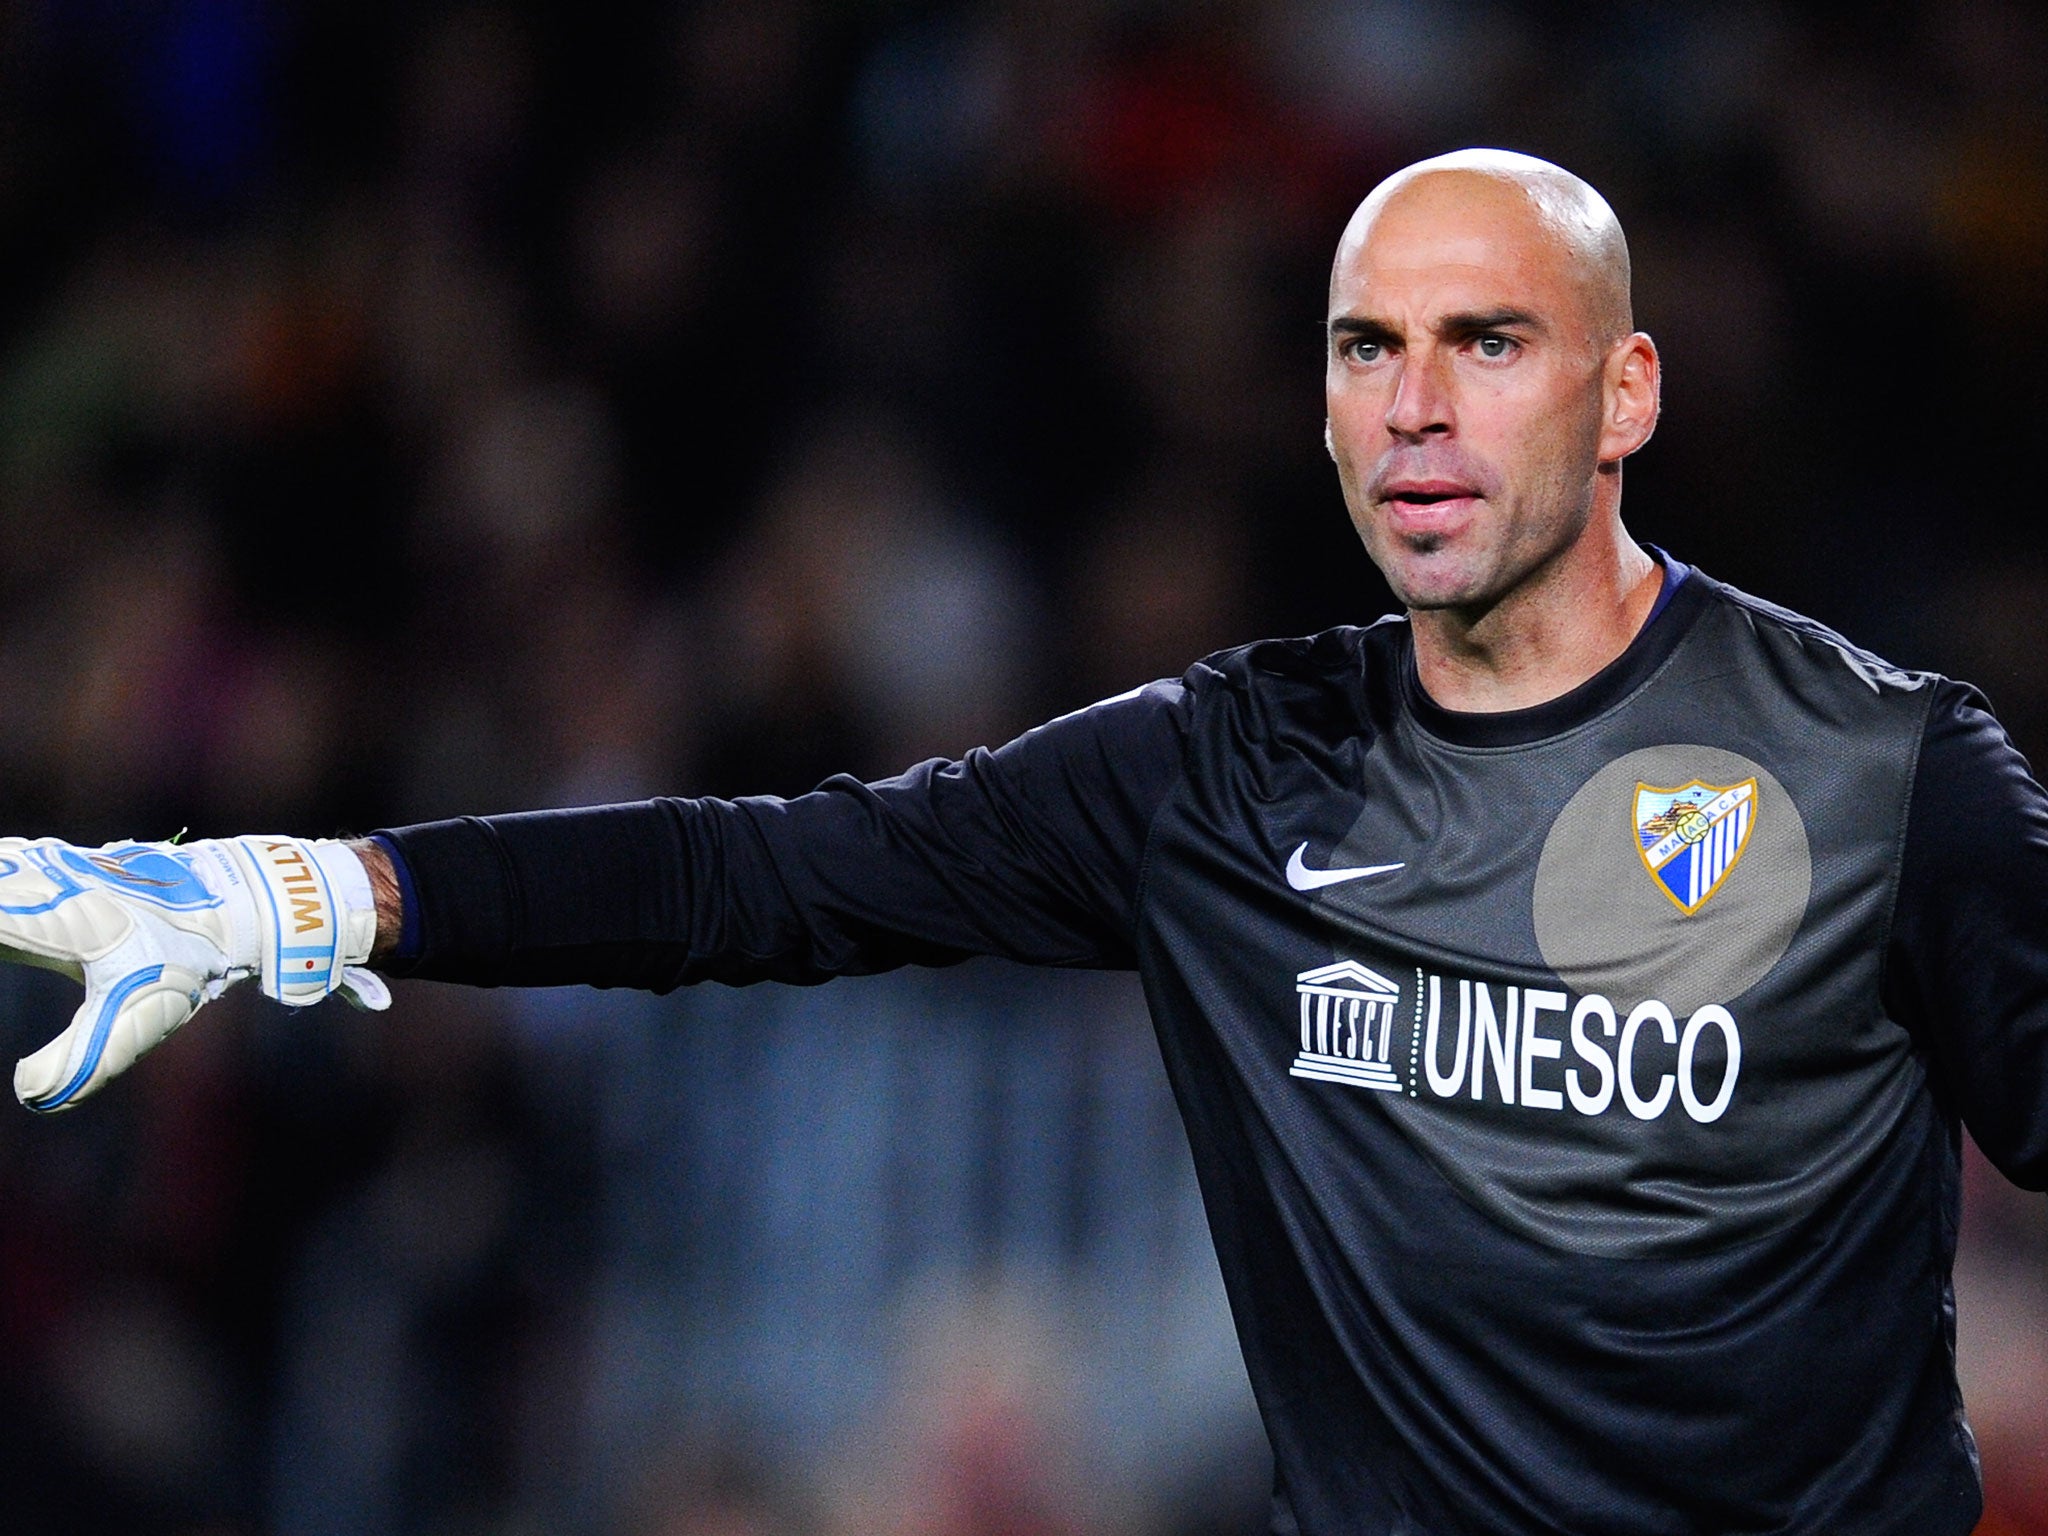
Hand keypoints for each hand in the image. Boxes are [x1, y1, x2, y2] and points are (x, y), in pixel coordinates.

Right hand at [0, 836, 387, 1112]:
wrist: (235, 902)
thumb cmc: (185, 959)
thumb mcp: (140, 1017)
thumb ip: (84, 1060)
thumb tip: (33, 1096)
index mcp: (47, 914)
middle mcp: (39, 880)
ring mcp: (44, 866)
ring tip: (0, 940)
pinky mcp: (51, 866)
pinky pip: (0, 866)